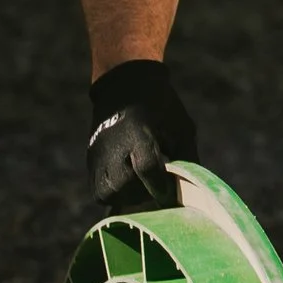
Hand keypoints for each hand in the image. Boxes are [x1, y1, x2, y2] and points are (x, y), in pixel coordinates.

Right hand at [86, 58, 197, 213]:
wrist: (126, 84)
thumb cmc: (161, 107)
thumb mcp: (182, 128)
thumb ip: (187, 158)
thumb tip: (193, 191)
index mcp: (138, 133)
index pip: (147, 169)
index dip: (161, 187)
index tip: (170, 196)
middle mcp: (113, 146)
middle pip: (122, 187)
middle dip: (143, 196)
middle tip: (156, 192)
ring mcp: (98, 155)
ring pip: (106, 194)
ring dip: (125, 198)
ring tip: (141, 191)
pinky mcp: (90, 161)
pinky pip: (98, 191)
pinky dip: (114, 196)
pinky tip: (129, 189)